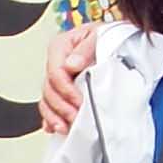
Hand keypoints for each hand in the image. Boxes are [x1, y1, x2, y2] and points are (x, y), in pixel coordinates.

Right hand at [38, 24, 97, 138]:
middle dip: (61, 107)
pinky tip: (55, 127)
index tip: (79, 101)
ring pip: (47, 99)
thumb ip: (85, 49)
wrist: (116, 39)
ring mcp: (57, 77)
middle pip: (49, 89)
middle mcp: (56, 62)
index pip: (55, 72)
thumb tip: (71, 64)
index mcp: (61, 46)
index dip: (66, 90)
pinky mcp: (62, 89)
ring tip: (65, 127)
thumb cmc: (107, 36)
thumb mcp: (99, 35)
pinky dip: (51, 118)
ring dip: (54, 116)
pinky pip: (49, 106)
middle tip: (75, 118)